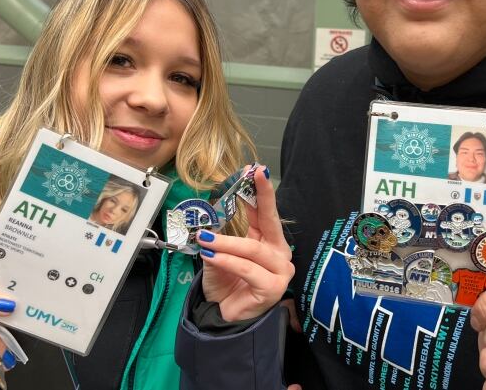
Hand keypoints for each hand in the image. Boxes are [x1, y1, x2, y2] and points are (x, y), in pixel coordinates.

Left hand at [198, 166, 294, 321]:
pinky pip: (247, 269)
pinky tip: (212, 255)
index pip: (265, 211)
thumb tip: (211, 217)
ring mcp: (279, 271)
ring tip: (206, 238)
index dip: (260, 190)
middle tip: (252, 176)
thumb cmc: (226, 282)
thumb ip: (219, 235)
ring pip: (253, 249)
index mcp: (268, 240)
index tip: (254, 169)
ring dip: (228, 241)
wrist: (225, 316)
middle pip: (271, 220)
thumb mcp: (219, 253)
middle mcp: (279, 252)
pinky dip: (227, 260)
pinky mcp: (272, 288)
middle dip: (262, 196)